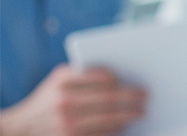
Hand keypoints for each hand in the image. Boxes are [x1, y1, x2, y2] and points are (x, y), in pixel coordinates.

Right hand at [0, 65, 145, 135]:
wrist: (21, 128)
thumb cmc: (48, 99)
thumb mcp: (59, 80)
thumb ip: (83, 74)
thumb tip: (121, 75)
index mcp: (63, 81)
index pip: (102, 77)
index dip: (123, 81)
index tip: (136, 81)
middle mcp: (65, 101)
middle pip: (109, 99)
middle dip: (132, 98)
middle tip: (146, 96)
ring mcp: (68, 122)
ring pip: (108, 118)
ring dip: (129, 115)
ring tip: (141, 112)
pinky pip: (102, 133)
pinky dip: (117, 129)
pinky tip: (125, 125)